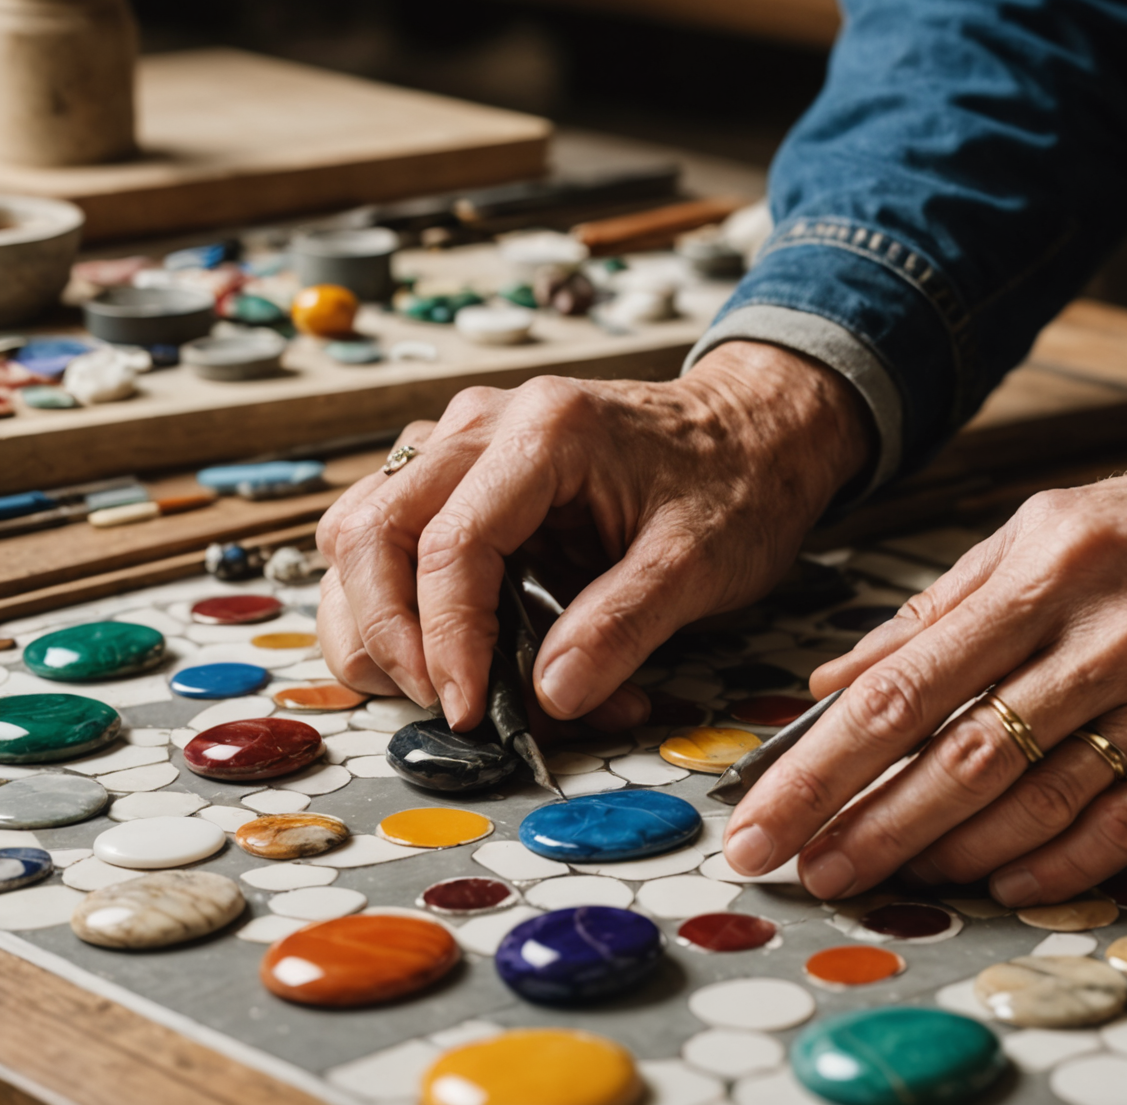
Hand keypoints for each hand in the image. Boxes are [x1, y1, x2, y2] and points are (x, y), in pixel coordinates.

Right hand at [315, 341, 871, 731]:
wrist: (755, 430)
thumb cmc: (735, 481)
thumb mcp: (701, 560)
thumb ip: (623, 626)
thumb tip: (550, 699)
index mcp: (545, 432)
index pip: (450, 545)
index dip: (446, 641)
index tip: (470, 712)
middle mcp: (483, 425)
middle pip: (370, 531)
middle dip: (389, 636)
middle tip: (446, 708)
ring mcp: (463, 446)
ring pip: (360, 532)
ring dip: (377, 622)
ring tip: (442, 688)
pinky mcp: (463, 478)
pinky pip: (391, 539)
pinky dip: (404, 606)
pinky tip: (459, 656)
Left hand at [722, 409, 1126, 905]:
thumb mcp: (1052, 529)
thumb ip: (941, 606)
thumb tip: (832, 682)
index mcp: (1048, 563)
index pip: (910, 679)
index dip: (825, 758)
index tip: (764, 813)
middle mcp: (1107, 628)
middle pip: (964, 752)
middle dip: (870, 822)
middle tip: (807, 870)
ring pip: (1039, 797)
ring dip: (951, 851)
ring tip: (887, 877)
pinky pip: (1124, 824)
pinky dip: (1054, 861)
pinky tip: (997, 881)